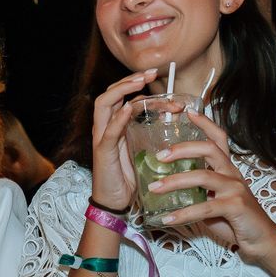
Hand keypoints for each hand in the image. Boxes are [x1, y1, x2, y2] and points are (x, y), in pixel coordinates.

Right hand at [90, 70, 159, 211]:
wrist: (115, 203)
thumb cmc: (128, 178)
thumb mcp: (143, 151)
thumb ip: (150, 135)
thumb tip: (173, 123)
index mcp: (116, 126)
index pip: (124, 97)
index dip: (139, 86)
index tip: (158, 78)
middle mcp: (106, 127)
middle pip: (112, 93)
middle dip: (130, 80)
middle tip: (152, 73)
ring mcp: (102, 138)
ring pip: (104, 104)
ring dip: (123, 90)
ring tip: (140, 81)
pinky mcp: (103, 152)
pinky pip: (108, 131)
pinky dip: (118, 118)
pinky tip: (128, 109)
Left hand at [144, 106, 275, 260]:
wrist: (261, 241)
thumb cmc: (236, 220)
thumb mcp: (215, 199)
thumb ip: (197, 190)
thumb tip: (168, 186)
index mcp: (228, 169)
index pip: (218, 138)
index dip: (205, 123)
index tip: (187, 112)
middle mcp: (232, 174)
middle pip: (208, 149)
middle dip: (182, 149)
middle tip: (159, 156)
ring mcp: (235, 189)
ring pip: (202, 177)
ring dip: (174, 182)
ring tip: (153, 189)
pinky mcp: (235, 207)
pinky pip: (204, 207)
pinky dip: (183, 214)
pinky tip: (167, 218)